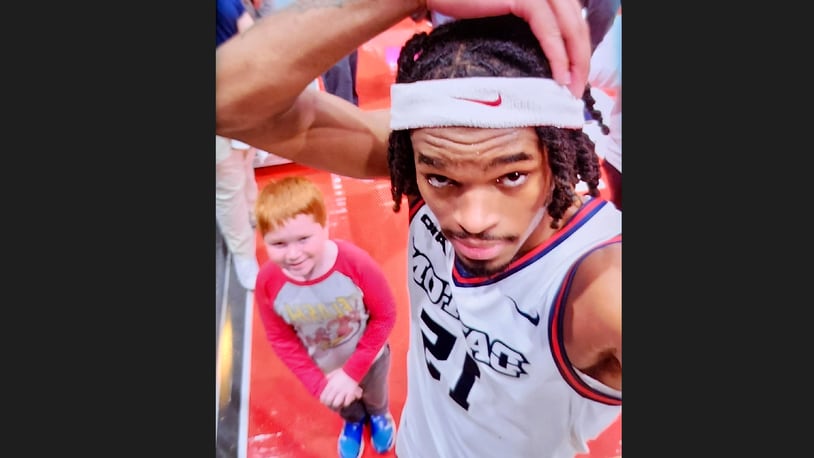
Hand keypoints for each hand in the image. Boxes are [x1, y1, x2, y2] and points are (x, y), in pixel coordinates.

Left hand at [319, 369, 362, 408]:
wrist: (353, 370)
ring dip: (337, 405)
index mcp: (330, 385)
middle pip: (328, 401)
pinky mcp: (350, 393)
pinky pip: (346, 402)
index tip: (325, 402)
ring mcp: (343, 391)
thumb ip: (328, 378)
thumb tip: (323, 381)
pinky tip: (345, 401)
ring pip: (336, 403)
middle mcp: (336, 389)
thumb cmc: (343, 372)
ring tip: (338, 404)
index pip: (323, 397)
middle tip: (331, 405)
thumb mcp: (333, 374)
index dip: (323, 401)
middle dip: (329, 405)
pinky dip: (345, 403)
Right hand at [425, 0, 590, 96]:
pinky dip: (558, 55)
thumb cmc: (464, 6)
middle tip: (578, 91)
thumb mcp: (505, 16)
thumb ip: (527, 26)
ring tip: (571, 89)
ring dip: (575, 62)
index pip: (574, 20)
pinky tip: (559, 77)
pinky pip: (549, 30)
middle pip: (577, 24)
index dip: (579, 50)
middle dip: (582, 60)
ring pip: (570, 28)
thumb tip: (548, 58)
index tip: (576, 78)